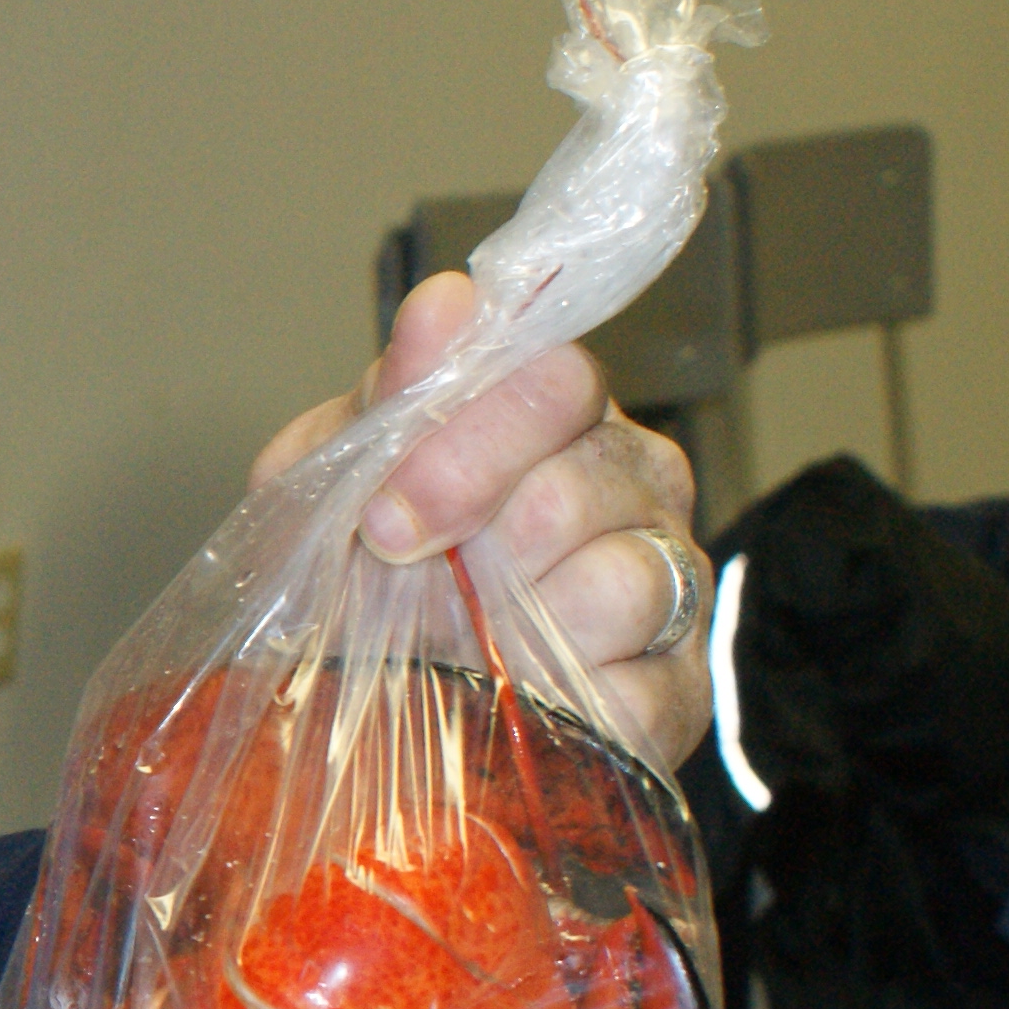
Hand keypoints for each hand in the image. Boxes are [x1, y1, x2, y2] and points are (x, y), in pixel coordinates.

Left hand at [251, 269, 709, 761]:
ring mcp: (667, 579)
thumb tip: (449, 302)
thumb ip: (392, 392)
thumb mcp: (333, 477)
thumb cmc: (355, 576)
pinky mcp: (675, 685)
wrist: (351, 706)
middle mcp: (631, 480)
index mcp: (553, 412)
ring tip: (468, 638)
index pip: (559, 378)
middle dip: (477, 539)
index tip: (386, 514)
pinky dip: (557, 694)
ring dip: (518, 621)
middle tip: (413, 575)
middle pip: (587, 479)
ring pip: (626, 578)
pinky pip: (642, 683)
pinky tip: (514, 691)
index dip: (470, 443)